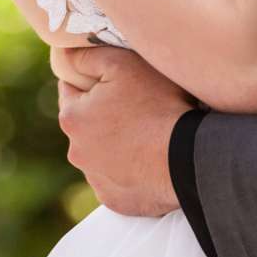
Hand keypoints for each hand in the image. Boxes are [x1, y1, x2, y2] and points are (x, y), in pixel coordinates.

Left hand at [56, 46, 193, 217]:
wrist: (189, 158)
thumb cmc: (157, 105)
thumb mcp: (122, 63)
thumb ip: (88, 56)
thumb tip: (67, 55)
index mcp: (72, 118)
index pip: (70, 90)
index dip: (91, 81)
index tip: (114, 80)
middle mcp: (77, 153)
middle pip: (86, 124)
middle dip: (103, 114)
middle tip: (137, 105)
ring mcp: (96, 181)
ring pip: (101, 154)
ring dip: (116, 144)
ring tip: (148, 134)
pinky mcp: (116, 201)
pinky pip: (118, 180)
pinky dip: (129, 170)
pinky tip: (150, 159)